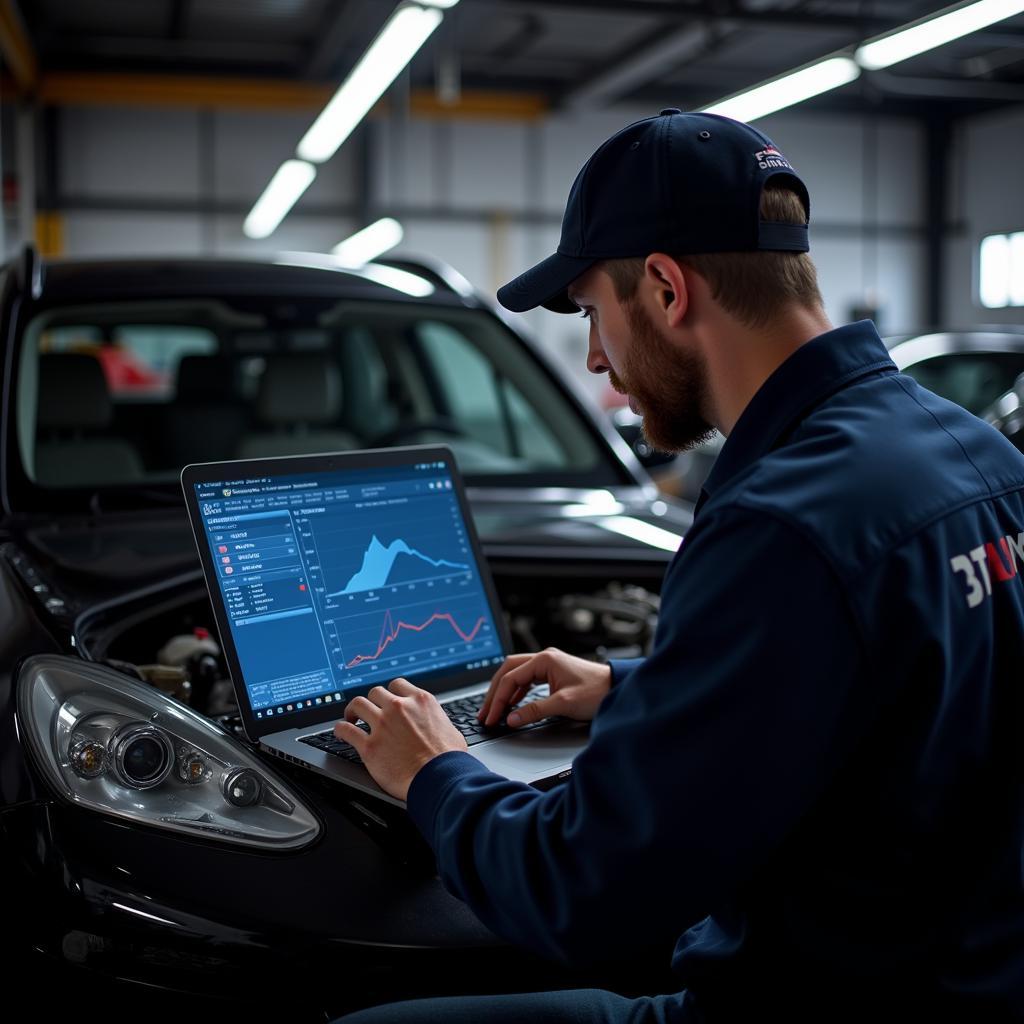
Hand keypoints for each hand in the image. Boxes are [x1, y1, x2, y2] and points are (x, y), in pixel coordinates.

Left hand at [334, 678, 467, 801]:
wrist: (439, 779)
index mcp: (420, 701)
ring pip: (358, 704)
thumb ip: (436, 721)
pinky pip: (346, 730)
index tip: (386, 700)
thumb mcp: (450, 729)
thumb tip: (436, 725)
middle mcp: (399, 708)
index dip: (390, 693)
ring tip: (350, 717)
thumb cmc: (449, 759)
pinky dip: (340, 729)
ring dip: (352, 711)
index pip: (397, 685)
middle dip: (371, 701)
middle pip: (375, 692)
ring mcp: (382, 725)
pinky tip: (340, 733)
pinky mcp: (369, 747)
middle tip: (368, 710)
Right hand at [478, 647, 611, 728]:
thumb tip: (511, 719)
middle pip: (508, 671)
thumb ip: (534, 711)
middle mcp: (544, 658)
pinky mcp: (553, 673)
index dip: (497, 700)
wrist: (617, 689)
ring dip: (504, 692)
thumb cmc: (596, 692)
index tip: (491, 717)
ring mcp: (548, 664)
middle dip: (495, 693)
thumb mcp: (563, 704)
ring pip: (516, 675)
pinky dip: (516, 692)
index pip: (511, 678)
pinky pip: (527, 679)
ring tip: (494, 710)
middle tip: (485, 713)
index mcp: (544, 660)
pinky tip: (512, 704)